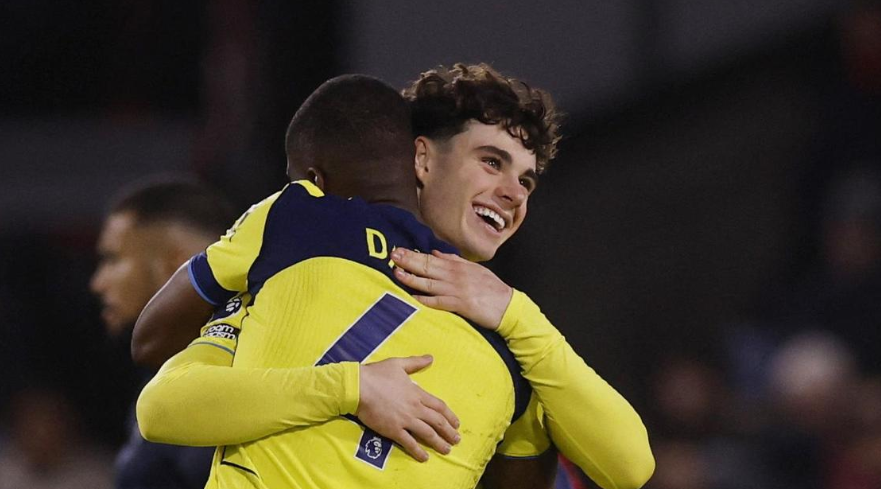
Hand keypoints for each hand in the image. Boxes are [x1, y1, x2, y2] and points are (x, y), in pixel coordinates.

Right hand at [356, 355, 459, 461]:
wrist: (358, 387)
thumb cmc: (377, 374)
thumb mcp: (398, 364)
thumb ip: (415, 362)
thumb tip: (430, 358)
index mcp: (417, 393)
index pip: (439, 406)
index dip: (450, 416)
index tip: (456, 424)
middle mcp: (415, 408)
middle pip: (437, 422)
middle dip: (449, 432)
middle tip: (456, 440)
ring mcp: (405, 420)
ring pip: (427, 434)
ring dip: (439, 443)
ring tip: (447, 450)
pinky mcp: (393, 430)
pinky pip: (409, 443)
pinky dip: (418, 451)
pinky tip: (425, 458)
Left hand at [391, 248, 512, 329]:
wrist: (507, 305)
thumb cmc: (491, 288)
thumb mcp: (474, 269)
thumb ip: (453, 260)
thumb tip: (435, 252)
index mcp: (457, 266)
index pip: (430, 258)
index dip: (413, 254)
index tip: (398, 250)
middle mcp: (454, 276)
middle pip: (427, 267)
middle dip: (408, 261)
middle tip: (392, 256)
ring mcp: (456, 290)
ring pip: (429, 283)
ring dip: (412, 278)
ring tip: (396, 272)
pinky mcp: (459, 305)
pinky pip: (438, 302)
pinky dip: (425, 300)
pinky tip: (412, 297)